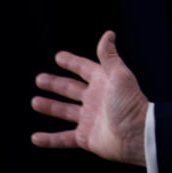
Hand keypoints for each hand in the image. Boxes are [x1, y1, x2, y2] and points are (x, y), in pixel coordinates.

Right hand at [31, 31, 147, 165]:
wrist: (136, 134)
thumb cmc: (130, 103)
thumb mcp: (119, 75)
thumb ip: (109, 56)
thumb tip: (109, 33)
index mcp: (103, 82)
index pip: (84, 69)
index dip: (72, 62)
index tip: (58, 56)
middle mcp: (96, 99)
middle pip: (71, 89)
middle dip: (55, 84)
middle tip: (39, 79)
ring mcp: (90, 119)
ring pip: (65, 111)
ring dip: (50, 107)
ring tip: (35, 102)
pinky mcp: (86, 138)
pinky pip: (63, 138)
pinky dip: (49, 139)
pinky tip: (36, 137)